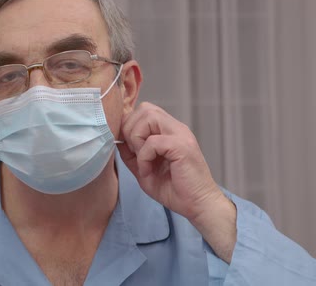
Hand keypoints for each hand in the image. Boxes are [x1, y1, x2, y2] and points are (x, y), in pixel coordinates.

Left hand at [118, 102, 236, 261]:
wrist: (198, 206)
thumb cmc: (175, 190)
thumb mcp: (144, 169)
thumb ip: (131, 154)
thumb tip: (117, 140)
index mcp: (169, 131)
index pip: (144, 111)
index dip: (129, 125)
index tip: (127, 148)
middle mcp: (176, 128)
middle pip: (145, 109)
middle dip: (130, 129)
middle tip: (134, 153)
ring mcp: (181, 135)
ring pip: (149, 117)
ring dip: (137, 139)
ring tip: (142, 161)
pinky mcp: (182, 147)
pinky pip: (153, 141)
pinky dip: (144, 157)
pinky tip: (149, 171)